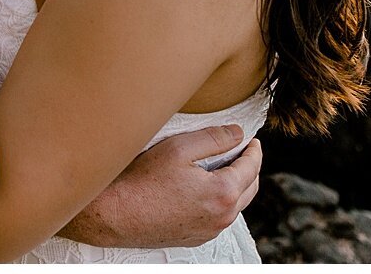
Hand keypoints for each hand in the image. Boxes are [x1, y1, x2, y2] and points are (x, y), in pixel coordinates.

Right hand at [64, 127, 262, 248]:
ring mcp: (209, 230)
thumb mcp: (178, 148)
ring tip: (224, 166)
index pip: (251, 167)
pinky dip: (221, 200)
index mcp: (223, 193)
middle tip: (242, 151)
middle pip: (250, 188)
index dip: (254, 150)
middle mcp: (221, 217)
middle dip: (250, 168)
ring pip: (236, 205)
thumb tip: (237, 134)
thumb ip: (214, 138)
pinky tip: (205, 187)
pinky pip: (219, 217)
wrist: (116, 214)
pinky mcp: (195, 237)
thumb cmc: (142, 181)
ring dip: (236, 185)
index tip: (252, 140)